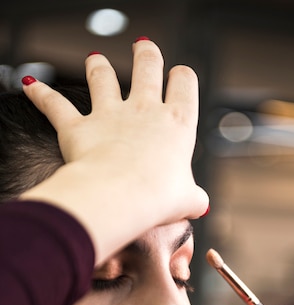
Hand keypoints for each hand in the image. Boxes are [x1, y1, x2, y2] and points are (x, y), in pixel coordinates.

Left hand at [20, 39, 208, 264]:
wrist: (120, 196)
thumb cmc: (158, 198)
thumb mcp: (187, 200)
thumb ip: (194, 198)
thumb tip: (199, 205)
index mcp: (177, 124)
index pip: (185, 84)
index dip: (182, 77)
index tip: (179, 78)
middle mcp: (144, 110)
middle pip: (147, 66)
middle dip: (147, 54)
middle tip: (144, 47)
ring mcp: (109, 114)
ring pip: (102, 76)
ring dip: (99, 66)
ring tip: (96, 60)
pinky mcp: (78, 127)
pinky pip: (55, 104)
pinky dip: (42, 94)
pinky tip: (31, 86)